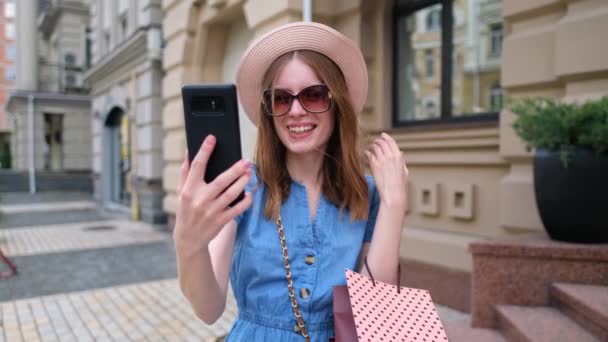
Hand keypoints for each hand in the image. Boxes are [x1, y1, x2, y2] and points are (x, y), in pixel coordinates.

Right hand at [173, 135, 252, 251]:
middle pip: (221, 181)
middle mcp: (200, 200)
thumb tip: (188, 150)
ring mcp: (212, 211)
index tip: (212, 138)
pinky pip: (238, 208)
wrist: (189, 239)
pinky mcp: (221, 220)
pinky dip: (246, 200)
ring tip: (250, 172)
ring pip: (232, 194)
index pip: (197, 166)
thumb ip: (185, 172)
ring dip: (243, 182)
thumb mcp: (180, 192)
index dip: (204, 151)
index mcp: (189, 190)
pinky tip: (251, 192)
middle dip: (235, 170)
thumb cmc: (186, 210)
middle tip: (246, 161)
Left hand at [365, 132, 408, 209]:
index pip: (391, 142)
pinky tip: (366, 153)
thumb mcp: (404, 171)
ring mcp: (381, 161)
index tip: (382, 134)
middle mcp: (390, 157)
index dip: (386, 137)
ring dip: (371, 145)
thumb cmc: (400, 185)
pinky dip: (367, 152)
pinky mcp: (374, 166)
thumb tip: (400, 152)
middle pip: (382, 143)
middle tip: (375, 142)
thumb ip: (401, 161)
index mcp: (398, 157)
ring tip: (370, 147)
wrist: (393, 194)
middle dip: (378, 140)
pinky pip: (369, 155)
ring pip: (374, 147)